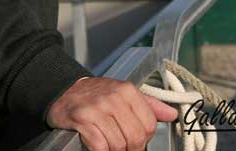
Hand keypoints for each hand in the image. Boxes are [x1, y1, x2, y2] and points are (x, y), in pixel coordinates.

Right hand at [47, 77, 177, 150]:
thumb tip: (172, 114)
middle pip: (135, 138)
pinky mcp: (82, 119)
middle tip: (120, 144)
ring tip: (106, 141)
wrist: (63, 90)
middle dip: (129, 148)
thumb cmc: (96, 95)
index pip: (150, 126)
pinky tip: (95, 142)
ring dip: (113, 149)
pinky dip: (100, 150)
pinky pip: (101, 146)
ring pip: (118, 145)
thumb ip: (148, 105)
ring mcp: (97, 108)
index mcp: (127, 91)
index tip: (134, 137)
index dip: (144, 138)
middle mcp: (114, 97)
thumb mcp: (123, 94)